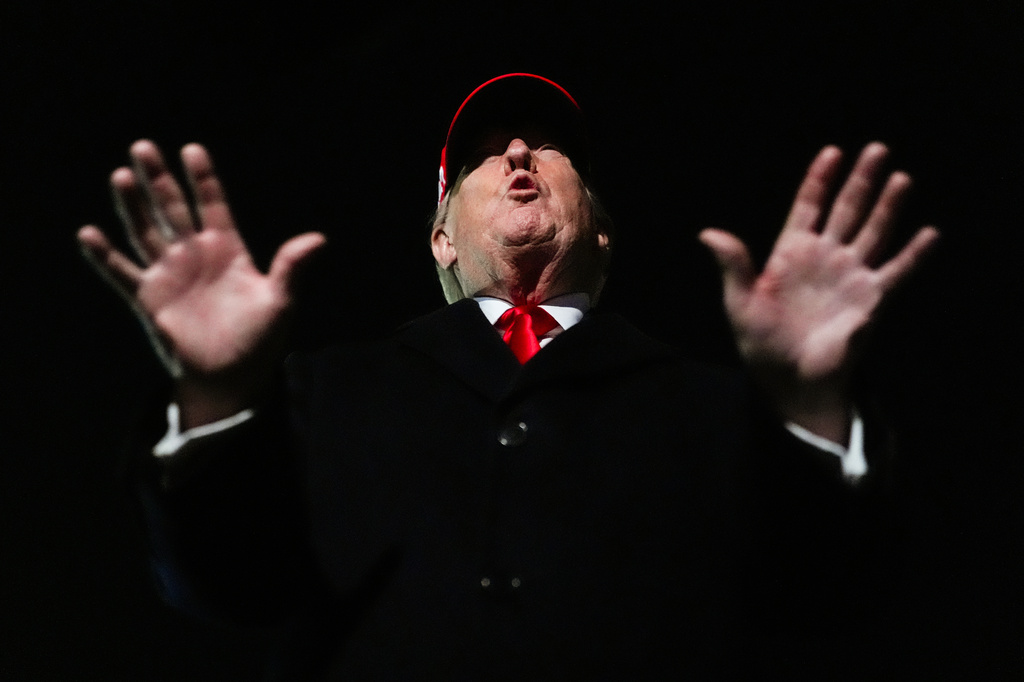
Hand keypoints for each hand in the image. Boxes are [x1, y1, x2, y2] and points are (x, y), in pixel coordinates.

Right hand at [78, 140, 325, 425]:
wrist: (231, 378)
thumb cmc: (260, 341)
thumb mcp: (280, 302)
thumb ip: (291, 267)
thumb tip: (319, 240)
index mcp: (228, 251)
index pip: (213, 205)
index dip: (203, 179)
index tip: (192, 149)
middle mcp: (195, 256)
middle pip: (173, 209)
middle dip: (160, 180)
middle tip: (143, 147)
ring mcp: (169, 275)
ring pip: (145, 232)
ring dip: (132, 205)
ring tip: (121, 176)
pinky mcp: (149, 299)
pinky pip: (122, 273)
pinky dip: (105, 256)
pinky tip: (89, 234)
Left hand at [699, 143, 937, 440]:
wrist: (790, 381)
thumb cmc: (761, 343)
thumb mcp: (740, 302)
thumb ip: (733, 266)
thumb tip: (708, 233)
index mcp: (791, 253)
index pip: (807, 207)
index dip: (819, 180)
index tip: (832, 152)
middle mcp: (825, 258)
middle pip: (846, 210)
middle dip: (860, 181)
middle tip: (876, 148)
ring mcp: (850, 276)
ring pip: (873, 232)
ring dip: (888, 207)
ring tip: (901, 178)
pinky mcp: (871, 300)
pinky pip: (896, 273)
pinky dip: (913, 255)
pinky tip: (928, 233)